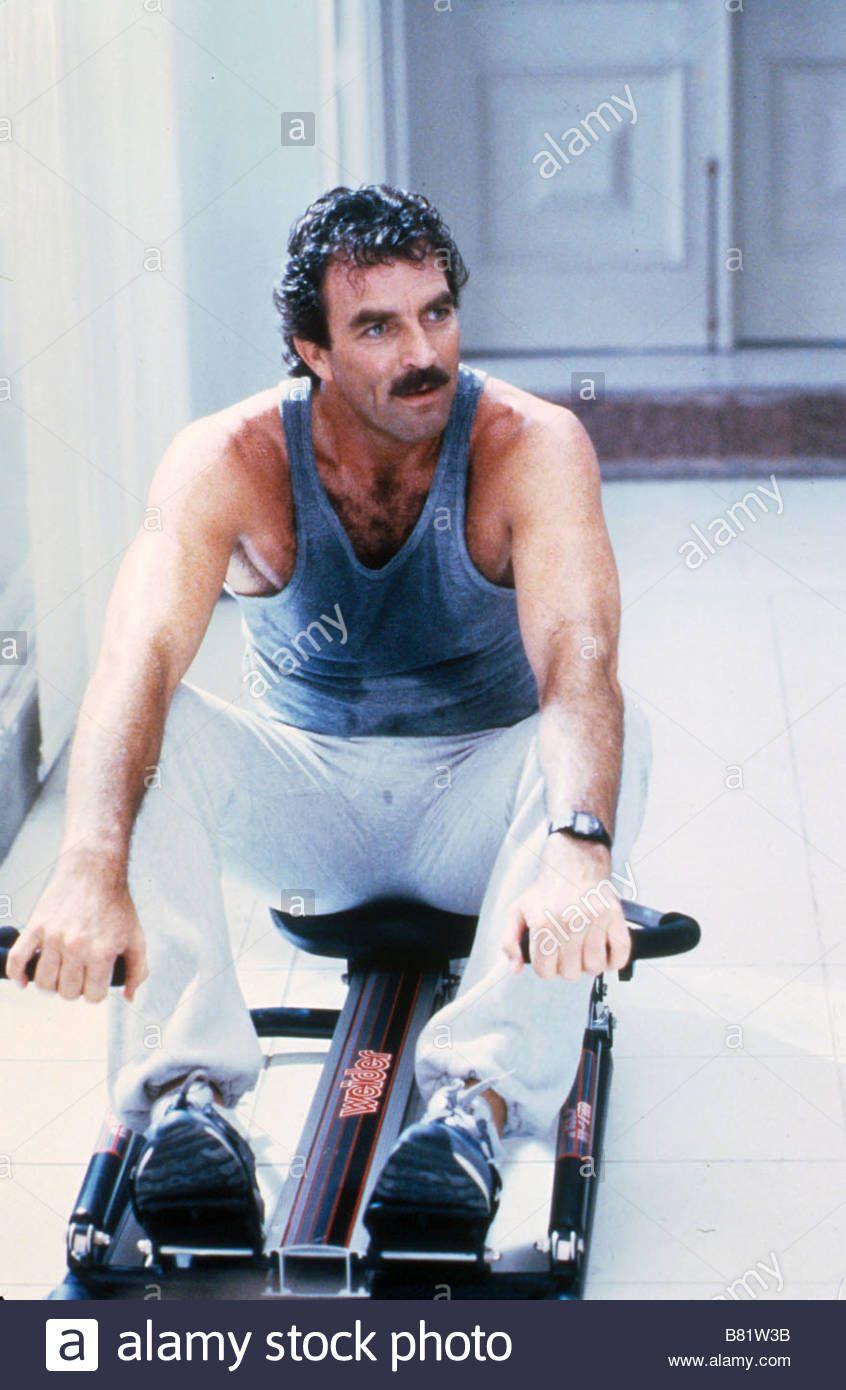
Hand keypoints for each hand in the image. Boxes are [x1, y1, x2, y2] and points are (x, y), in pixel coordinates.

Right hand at [6, 851, 147, 1002]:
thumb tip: (128, 998)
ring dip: (52, 985)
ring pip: (43, 982)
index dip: (95, 992)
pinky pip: (17, 959)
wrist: (94, 871)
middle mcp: (76, 946)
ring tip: (60, 975)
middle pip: (67, 992)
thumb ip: (138, 970)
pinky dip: (18, 975)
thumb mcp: (136, 937)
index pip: (92, 996)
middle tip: (79, 975)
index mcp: (102, 951)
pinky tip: (25, 981)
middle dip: (75, 989)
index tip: (95, 981)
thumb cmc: (116, 904)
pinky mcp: (36, 926)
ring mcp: (53, 936)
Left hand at [502, 840, 630, 979]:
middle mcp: (569, 922)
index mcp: (543, 924)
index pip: (546, 971)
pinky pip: (620, 953)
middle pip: (571, 973)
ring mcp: (594, 919)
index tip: (550, 957)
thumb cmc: (546, 891)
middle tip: (567, 950)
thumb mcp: (517, 911)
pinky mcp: (614, 915)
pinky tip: (605, 952)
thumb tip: (515, 969)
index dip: (547, 968)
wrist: (574, 863)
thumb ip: (510, 942)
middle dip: (567, 966)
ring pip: (595, 967)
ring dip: (589, 964)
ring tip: (584, 949)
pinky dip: (614, 960)